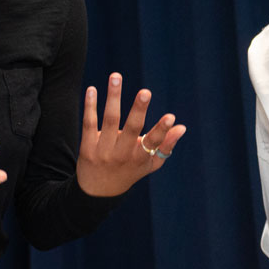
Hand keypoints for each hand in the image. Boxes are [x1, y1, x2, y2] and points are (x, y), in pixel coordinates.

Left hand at [75, 72, 187, 196]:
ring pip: (109, 120)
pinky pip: (89, 124)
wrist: (97, 192)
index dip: (162, 131)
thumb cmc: (130, 172)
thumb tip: (181, 126)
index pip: (153, 143)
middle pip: (131, 129)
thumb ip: (166, 146)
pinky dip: (90, 106)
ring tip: (116, 76)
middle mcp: (122, 155)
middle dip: (139, 110)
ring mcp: (103, 151)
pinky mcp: (87, 148)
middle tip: (145, 92)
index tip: (170, 117)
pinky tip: (92, 89)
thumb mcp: (150, 164)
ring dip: (113, 97)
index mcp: (140, 158)